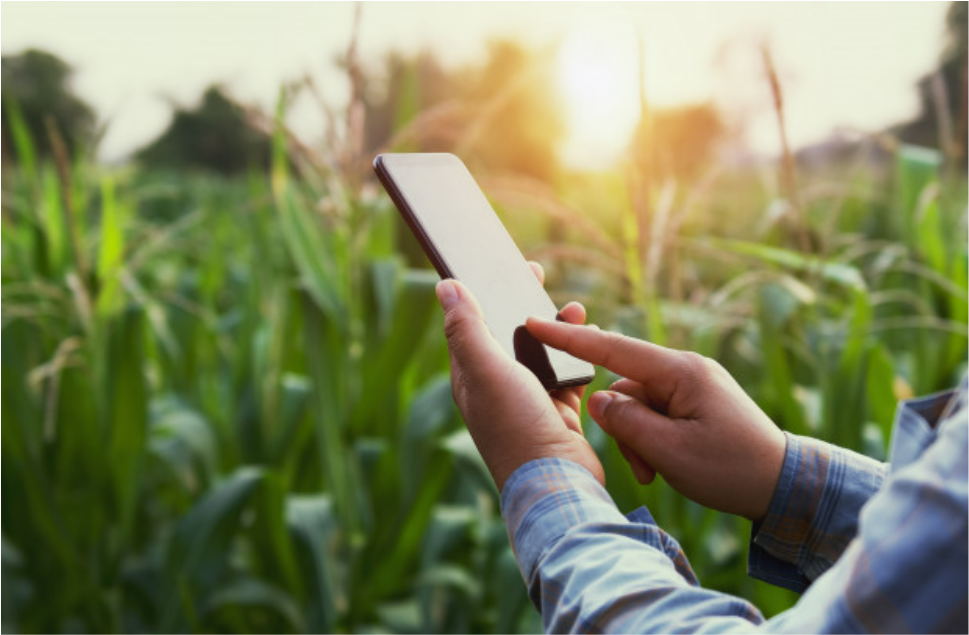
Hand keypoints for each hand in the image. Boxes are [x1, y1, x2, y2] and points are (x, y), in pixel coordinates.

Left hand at [436, 263, 603, 491]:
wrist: (557, 485)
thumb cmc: (515, 428)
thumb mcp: (486, 371)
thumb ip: (466, 329)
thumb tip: (445, 286)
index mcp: (471, 377)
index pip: (472, 324)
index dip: (482, 292)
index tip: (499, 265)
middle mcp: (497, 387)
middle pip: (508, 334)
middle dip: (522, 302)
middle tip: (537, 273)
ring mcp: (528, 400)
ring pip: (541, 351)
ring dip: (556, 326)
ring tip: (575, 307)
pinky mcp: (558, 411)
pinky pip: (567, 372)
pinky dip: (578, 354)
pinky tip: (590, 338)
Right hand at [525, 318, 785, 520]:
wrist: (784, 486)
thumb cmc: (732, 469)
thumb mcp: (671, 452)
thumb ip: (626, 422)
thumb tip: (595, 399)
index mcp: (681, 372)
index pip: (614, 349)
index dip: (571, 338)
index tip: (535, 321)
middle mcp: (685, 370)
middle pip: (625, 387)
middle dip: (623, 427)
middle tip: (642, 467)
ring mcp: (690, 385)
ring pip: (637, 405)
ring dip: (638, 440)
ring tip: (657, 472)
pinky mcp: (693, 402)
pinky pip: (654, 414)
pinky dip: (651, 440)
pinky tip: (665, 465)